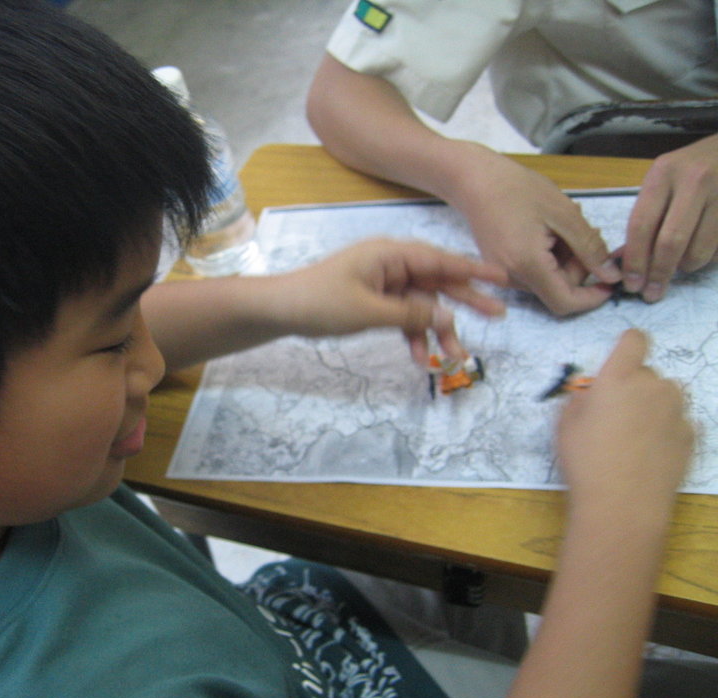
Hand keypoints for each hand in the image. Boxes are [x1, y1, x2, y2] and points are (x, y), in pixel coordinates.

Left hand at [275, 238, 506, 365]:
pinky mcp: (373, 300)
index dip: (474, 270)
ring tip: (456, 357)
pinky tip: (419, 357)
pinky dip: (412, 334)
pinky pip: (402, 315)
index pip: (441, 260)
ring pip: (421, 304)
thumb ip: (411, 315)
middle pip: (437, 281)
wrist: (280, 309)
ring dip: (437, 329)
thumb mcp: (369, 311)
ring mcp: (382, 282)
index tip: (503, 278)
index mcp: (390, 254)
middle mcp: (390, 263)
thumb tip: (447, 316)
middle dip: (465, 302)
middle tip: (499, 317)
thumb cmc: (320, 302)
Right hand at [453, 150, 620, 315]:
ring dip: (565, 259)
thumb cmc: (519, 189)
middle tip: (587, 232)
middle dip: (579, 267)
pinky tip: (549, 230)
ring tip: (565, 225)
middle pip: (557, 289)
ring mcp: (502, 275)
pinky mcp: (499, 268)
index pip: (564, 303)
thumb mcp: (565, 214)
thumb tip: (612, 277)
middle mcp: (511, 278)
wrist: (475, 180)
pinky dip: (549, 256)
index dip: (592, 298)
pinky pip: (533, 272)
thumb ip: (590, 249)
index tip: (611, 279)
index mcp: (526, 266)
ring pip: (547, 280)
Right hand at [556, 329, 693, 520]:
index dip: (629, 344)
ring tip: (635, 437)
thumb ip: (580, 400)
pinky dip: (666, 429)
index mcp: (619, 378)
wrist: (623, 504)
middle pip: (647, 373)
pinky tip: (650, 454)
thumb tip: (592, 395)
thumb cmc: (585, 461)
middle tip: (615, 417)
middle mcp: (653, 386)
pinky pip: (678, 421)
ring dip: (653, 406)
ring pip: (666, 396)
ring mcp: (677, 410)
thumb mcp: (565, 426)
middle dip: (633, 387)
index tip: (620, 360)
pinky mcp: (692, 434)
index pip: (634, 340)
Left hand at [619, 134, 717, 301]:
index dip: (635, 260)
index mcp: (663, 174)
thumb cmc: (689, 169)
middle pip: (671, 242)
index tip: (631, 284)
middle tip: (652, 293)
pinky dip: (708, 258)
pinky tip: (704, 249)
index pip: (642, 225)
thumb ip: (645, 218)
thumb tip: (622, 261)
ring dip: (686, 267)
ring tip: (682, 263)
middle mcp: (694, 180)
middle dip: (659, 273)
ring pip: (699, 250)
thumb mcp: (661, 182)